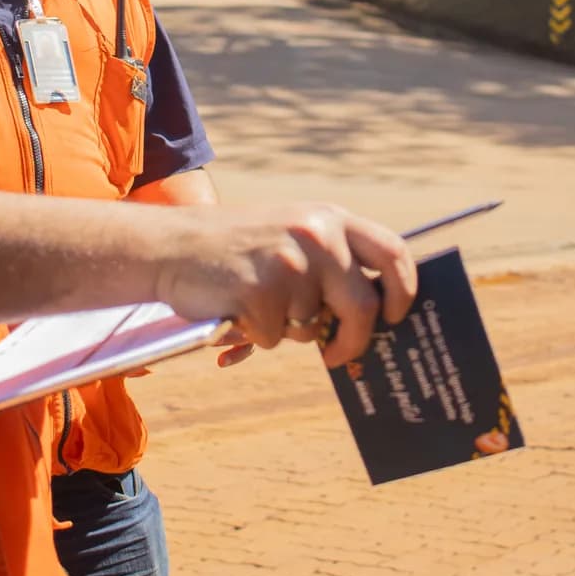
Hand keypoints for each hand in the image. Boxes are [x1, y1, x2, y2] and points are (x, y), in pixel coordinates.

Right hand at [155, 204, 417, 368]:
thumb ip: (331, 260)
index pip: (392, 253)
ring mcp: (290, 263)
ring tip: (253, 299)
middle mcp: (317, 236)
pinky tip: (234, 306)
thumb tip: (371, 314)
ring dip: (284, 328)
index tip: (392, 317)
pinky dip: (255, 334)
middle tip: (338, 356)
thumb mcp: (292, 234)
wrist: (171, 245)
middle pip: (363, 305)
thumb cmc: (235, 248)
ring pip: (310, 327)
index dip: (402, 291)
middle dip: (355, 340)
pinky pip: (274, 337)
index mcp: (329, 219)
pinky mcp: (261, 291)